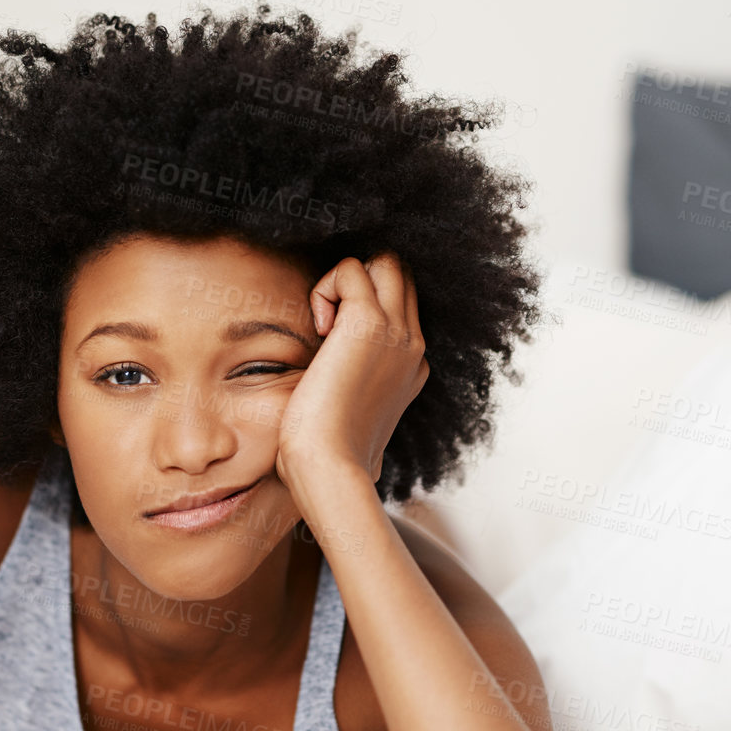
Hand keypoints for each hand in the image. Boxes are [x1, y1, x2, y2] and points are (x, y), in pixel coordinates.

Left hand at [276, 251, 427, 492]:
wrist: (331, 469)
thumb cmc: (329, 458)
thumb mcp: (352, 425)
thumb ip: (356, 403)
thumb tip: (341, 412)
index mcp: (412, 367)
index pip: (400, 305)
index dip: (364, 306)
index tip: (331, 341)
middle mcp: (412, 345)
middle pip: (399, 274)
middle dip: (359, 284)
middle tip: (328, 324)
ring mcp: (396, 332)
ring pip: (384, 261)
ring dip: (345, 280)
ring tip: (326, 324)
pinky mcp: (369, 324)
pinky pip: (350, 269)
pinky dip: (325, 288)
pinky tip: (318, 331)